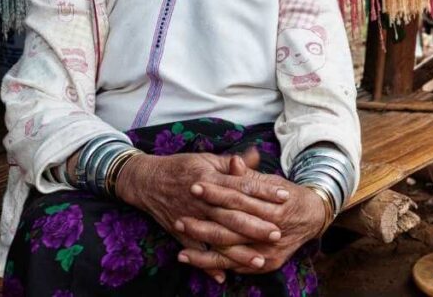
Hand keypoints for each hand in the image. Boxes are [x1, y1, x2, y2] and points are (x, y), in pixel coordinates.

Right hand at [116, 149, 287, 281]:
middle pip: (233, 215)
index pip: (243, 186)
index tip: (285, 197)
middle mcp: (203, 201)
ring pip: (218, 238)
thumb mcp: (207, 158)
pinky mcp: (180, 234)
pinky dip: (207, 266)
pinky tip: (224, 277)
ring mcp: (191, 219)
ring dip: (239, 251)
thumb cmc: (181, 167)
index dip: (265, 192)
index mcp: (211, 179)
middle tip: (278, 233)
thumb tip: (255, 154)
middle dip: (256, 226)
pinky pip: (196, 252)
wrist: (146, 181)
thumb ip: (232, 162)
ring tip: (260, 260)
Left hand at [176, 156, 327, 273]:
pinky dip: (214, 265)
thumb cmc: (288, 196)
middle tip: (179, 219)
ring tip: (179, 247)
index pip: (239, 198)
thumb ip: (250, 176)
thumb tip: (233, 161)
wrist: (313, 217)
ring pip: (231, 252)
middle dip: (203, 225)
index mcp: (273, 207)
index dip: (216, 192)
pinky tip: (194, 260)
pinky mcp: (267, 263)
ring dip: (203, 251)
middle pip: (231, 229)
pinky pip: (236, 266)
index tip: (195, 185)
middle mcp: (272, 230)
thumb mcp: (272, 182)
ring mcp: (270, 250)